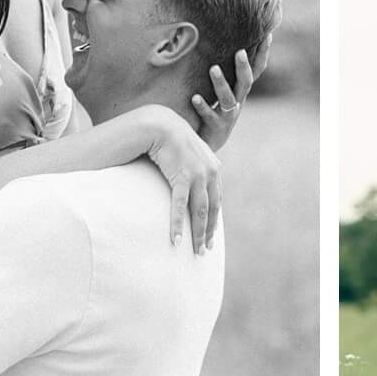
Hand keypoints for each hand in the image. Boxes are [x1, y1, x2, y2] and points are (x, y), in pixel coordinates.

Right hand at [139, 105, 222, 251]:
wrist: (160, 123)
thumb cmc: (171, 139)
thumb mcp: (188, 154)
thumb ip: (193, 168)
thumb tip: (189, 182)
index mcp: (213, 168)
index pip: (216, 200)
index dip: (213, 220)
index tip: (210, 236)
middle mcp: (209, 172)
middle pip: (211, 209)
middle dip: (208, 232)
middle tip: (205, 251)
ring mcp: (197, 174)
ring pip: (200, 211)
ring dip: (197, 233)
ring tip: (195, 251)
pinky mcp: (181, 176)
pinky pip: (180, 206)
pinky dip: (178, 224)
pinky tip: (177, 240)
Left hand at [191, 49, 257, 151]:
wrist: (209, 144)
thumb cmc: (215, 111)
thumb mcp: (223, 92)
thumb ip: (224, 73)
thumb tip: (218, 44)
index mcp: (241, 91)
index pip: (256, 70)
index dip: (263, 54)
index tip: (267, 35)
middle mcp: (238, 101)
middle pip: (246, 82)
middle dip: (244, 67)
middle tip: (240, 51)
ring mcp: (228, 115)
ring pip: (228, 99)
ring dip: (221, 83)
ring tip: (213, 68)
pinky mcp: (215, 127)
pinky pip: (210, 115)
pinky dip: (203, 106)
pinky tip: (194, 98)